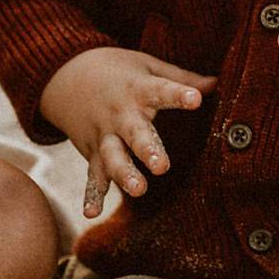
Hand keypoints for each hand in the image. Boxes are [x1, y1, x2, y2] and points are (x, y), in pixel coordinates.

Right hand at [37, 47, 215, 217]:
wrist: (62, 74)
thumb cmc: (116, 70)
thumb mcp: (147, 66)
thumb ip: (181, 78)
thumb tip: (216, 83)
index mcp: (137, 89)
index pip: (161, 91)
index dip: (178, 94)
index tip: (196, 99)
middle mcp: (119, 115)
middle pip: (134, 133)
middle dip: (147, 149)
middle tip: (162, 166)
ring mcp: (104, 136)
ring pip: (113, 158)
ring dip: (124, 174)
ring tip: (138, 190)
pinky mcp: (91, 153)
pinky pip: (92, 177)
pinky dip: (91, 195)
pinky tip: (92, 213)